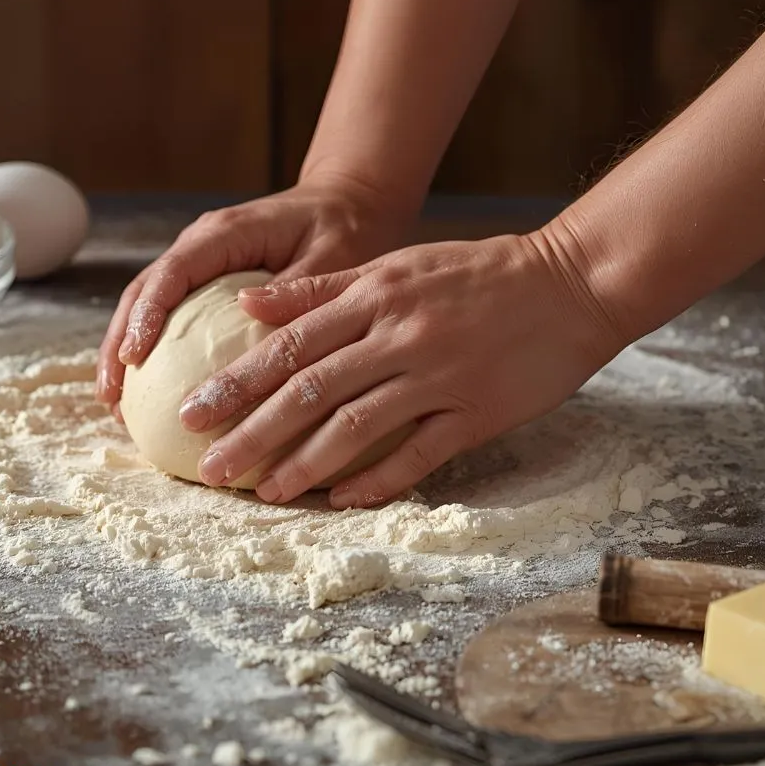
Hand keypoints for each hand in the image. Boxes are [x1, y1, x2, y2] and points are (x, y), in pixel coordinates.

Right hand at [95, 176, 412, 414]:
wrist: (346, 204)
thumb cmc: (342, 226)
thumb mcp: (330, 256)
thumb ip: (295, 288)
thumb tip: (252, 322)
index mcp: (226, 232)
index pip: (172, 272)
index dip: (147, 315)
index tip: (132, 357)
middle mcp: (203, 244)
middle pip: (143, 290)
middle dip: (119, 341)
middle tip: (110, 395)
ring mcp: (200, 263)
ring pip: (147, 305)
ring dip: (125, 351)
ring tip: (114, 405)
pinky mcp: (206, 283)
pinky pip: (170, 315)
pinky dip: (153, 352)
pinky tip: (148, 396)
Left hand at [178, 233, 624, 507]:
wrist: (571, 282)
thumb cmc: (479, 272)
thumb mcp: (398, 265)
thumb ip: (323, 287)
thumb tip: (248, 304)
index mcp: (376, 297)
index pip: (290, 345)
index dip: (237, 382)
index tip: (193, 412)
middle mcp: (399, 337)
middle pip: (310, 392)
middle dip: (253, 433)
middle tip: (209, 468)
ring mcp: (439, 378)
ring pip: (358, 428)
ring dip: (305, 465)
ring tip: (263, 493)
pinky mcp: (477, 414)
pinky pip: (419, 455)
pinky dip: (378, 480)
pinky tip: (343, 500)